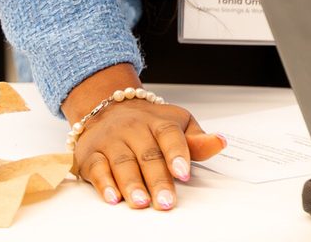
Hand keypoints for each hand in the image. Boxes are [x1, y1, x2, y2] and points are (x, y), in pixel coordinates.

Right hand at [65, 66, 224, 209]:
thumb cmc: (149, 123)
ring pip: (122, 162)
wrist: (109, 107)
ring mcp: (111, 140)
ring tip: (141, 202)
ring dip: (131, 184)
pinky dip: (104, 183)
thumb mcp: (178, 124)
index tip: (183, 172)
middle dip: (157, 180)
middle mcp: (133, 129)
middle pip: (147, 155)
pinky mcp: (90, 153)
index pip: (169, 135)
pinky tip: (113, 197)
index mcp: (157, 122)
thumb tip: (220, 142)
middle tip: (166, 201)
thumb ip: (196, 140)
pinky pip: (96, 168)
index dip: (177, 153)